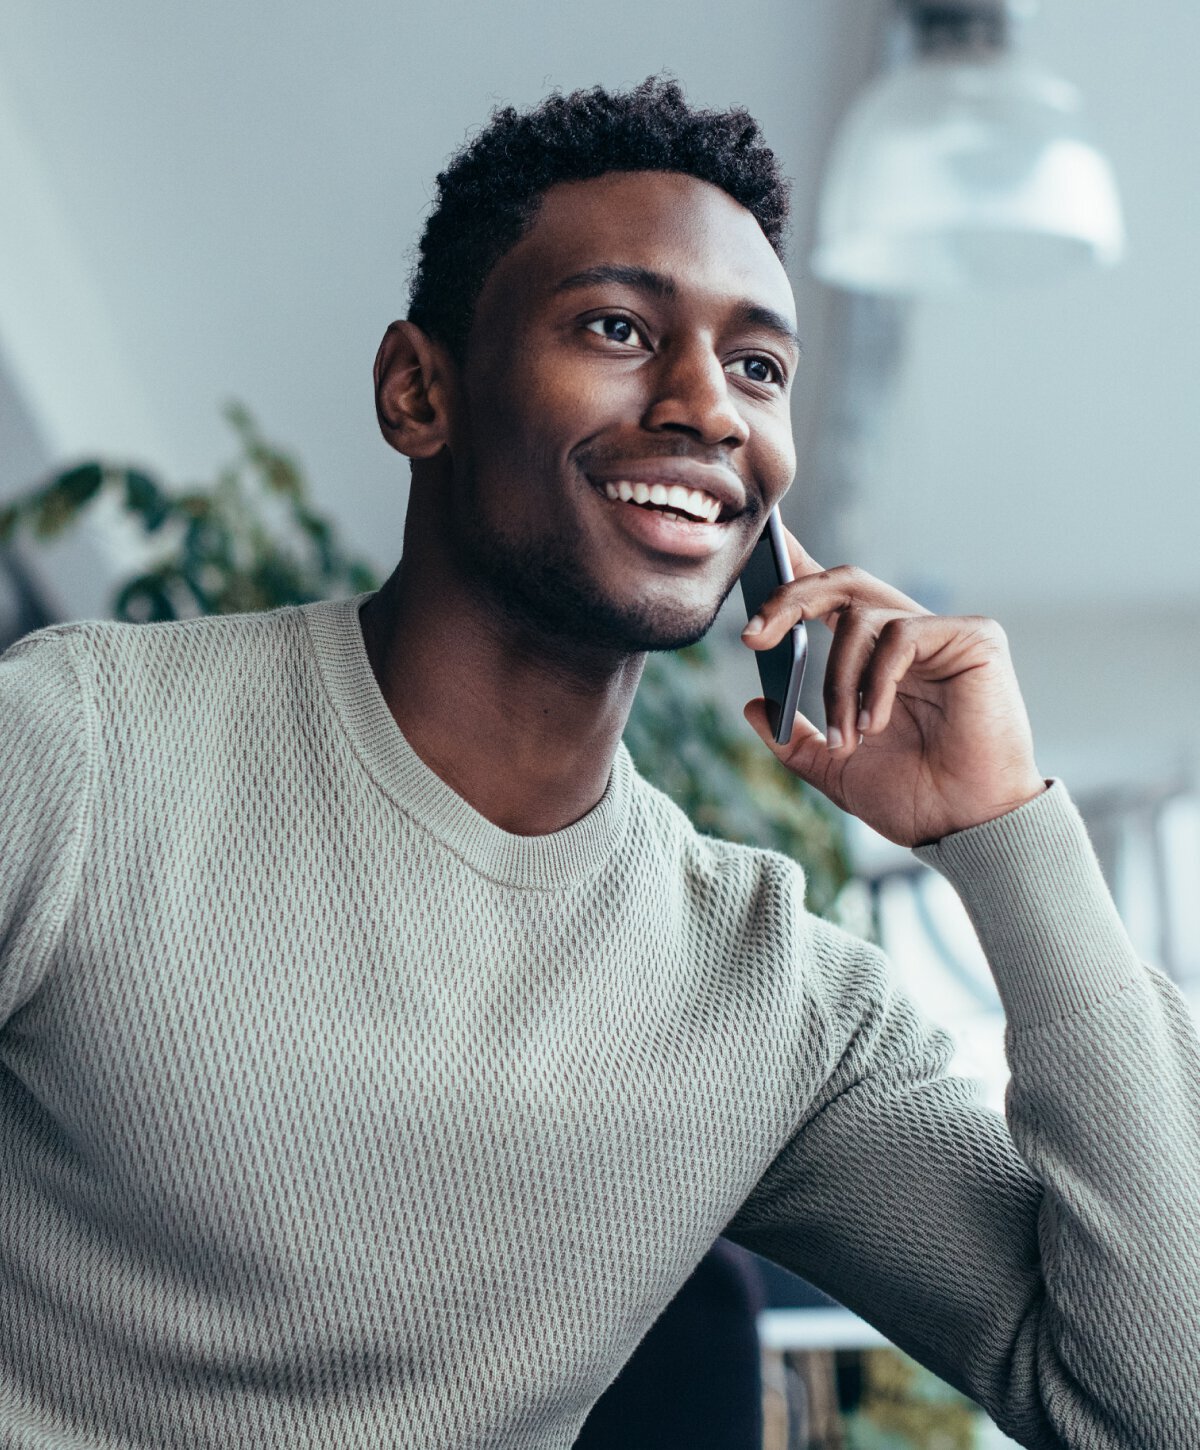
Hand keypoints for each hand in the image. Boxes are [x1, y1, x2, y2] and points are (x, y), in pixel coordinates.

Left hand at [741, 526, 1046, 846]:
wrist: (966, 829)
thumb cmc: (914, 799)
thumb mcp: (836, 769)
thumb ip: (795, 739)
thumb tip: (753, 706)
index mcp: (877, 658)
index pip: (832, 596)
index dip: (797, 566)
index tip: (761, 547)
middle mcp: (909, 636)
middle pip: (842, 582)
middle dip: (790, 599)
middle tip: (753, 635)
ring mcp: (944, 633)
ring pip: (863, 615)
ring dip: (838, 681)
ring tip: (848, 737)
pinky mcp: (976, 638)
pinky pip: (901, 635)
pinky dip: (876, 681)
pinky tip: (877, 723)